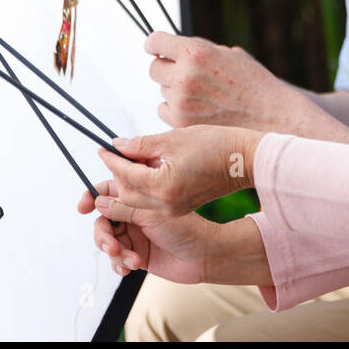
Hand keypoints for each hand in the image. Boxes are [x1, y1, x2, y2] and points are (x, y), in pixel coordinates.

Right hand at [76, 179, 213, 283]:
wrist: (203, 256)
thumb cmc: (185, 229)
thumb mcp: (151, 214)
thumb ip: (123, 207)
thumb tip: (98, 201)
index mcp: (137, 197)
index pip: (107, 192)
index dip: (91, 197)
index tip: (82, 207)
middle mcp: (133, 214)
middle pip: (103, 220)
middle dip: (103, 234)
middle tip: (112, 245)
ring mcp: (134, 235)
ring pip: (108, 241)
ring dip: (114, 252)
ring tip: (129, 259)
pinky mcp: (136, 254)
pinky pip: (117, 259)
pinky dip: (119, 263)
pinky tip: (130, 267)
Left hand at [96, 125, 261, 217]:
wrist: (245, 161)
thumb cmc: (215, 144)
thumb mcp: (174, 139)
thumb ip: (142, 145)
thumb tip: (117, 146)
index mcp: (163, 186)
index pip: (126, 174)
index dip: (112, 160)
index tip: (102, 149)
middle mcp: (166, 204)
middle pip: (127, 194)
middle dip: (116, 176)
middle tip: (111, 156)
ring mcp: (174, 209)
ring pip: (137, 202)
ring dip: (127, 185)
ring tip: (124, 165)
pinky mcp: (180, 209)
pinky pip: (151, 204)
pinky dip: (141, 191)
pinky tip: (142, 174)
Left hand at [145, 32, 285, 128]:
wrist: (272, 117)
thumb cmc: (254, 84)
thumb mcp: (230, 54)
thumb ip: (200, 50)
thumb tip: (176, 49)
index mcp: (196, 52)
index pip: (155, 41)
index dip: (155, 44)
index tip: (156, 48)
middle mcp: (185, 75)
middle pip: (154, 68)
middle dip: (166, 68)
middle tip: (184, 74)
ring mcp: (182, 101)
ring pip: (162, 90)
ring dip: (174, 90)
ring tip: (201, 95)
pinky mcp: (181, 122)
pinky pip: (164, 110)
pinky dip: (175, 109)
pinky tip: (197, 110)